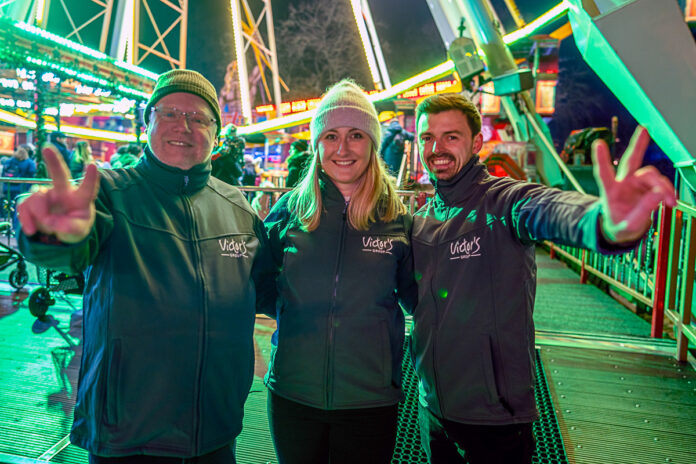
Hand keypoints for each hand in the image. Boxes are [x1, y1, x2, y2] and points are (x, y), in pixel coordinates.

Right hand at [17, 143, 99, 243]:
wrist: (59, 232)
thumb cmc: (75, 226)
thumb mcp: (79, 232)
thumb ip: (70, 228)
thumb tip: (52, 222)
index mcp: (80, 198)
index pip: (88, 187)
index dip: (91, 177)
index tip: (93, 165)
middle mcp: (63, 191)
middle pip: (59, 174)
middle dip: (53, 161)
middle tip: (47, 148)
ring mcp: (46, 194)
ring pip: (37, 199)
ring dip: (41, 217)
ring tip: (48, 228)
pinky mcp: (30, 200)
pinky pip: (24, 207)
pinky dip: (27, 221)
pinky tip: (33, 230)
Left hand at [593, 126, 675, 243]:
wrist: (623, 229)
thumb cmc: (620, 225)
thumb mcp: (627, 226)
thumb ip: (642, 212)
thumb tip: (659, 194)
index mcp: (610, 192)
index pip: (604, 174)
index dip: (601, 159)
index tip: (598, 144)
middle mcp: (623, 183)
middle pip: (631, 161)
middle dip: (637, 145)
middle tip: (644, 129)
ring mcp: (635, 182)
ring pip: (651, 175)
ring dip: (663, 186)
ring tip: (670, 201)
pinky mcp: (647, 185)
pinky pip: (661, 184)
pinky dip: (667, 191)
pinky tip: (671, 200)